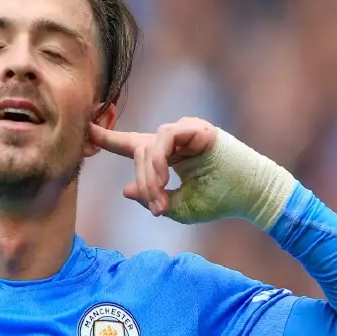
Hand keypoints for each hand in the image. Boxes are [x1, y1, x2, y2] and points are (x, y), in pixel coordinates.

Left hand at [88, 117, 218, 218]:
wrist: (251, 196)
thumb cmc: (219, 201)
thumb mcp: (178, 208)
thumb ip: (152, 198)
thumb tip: (125, 190)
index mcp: (168, 156)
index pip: (131, 144)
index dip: (107, 139)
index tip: (85, 132)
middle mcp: (173, 140)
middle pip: (138, 152)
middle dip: (142, 182)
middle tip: (155, 207)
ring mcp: (184, 131)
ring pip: (149, 145)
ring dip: (150, 175)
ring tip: (161, 196)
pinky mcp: (195, 128)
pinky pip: (165, 136)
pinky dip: (160, 159)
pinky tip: (166, 177)